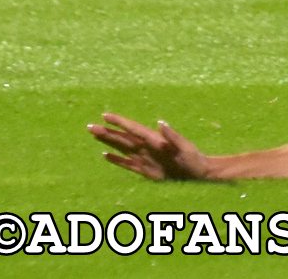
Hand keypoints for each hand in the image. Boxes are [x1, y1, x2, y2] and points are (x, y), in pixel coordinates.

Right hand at [89, 113, 216, 180]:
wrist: (197, 173)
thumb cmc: (192, 158)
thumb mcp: (184, 147)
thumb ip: (172, 136)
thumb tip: (161, 122)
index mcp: (154, 139)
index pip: (133, 128)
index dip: (119, 122)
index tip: (105, 115)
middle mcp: (146, 147)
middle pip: (123, 137)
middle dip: (107, 131)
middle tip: (90, 126)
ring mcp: (144, 158)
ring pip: (121, 148)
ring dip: (108, 141)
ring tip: (95, 134)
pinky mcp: (144, 169)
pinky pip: (126, 163)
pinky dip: (115, 160)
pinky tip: (105, 155)